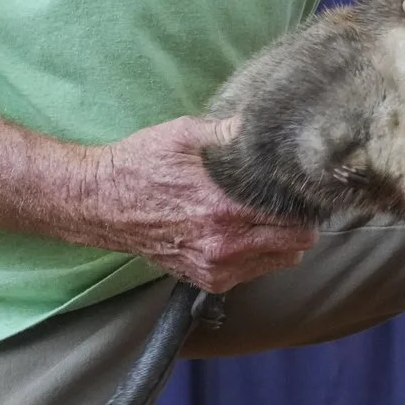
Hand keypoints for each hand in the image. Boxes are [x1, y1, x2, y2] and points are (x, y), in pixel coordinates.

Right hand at [85, 115, 316, 291]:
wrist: (100, 202)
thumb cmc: (139, 166)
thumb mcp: (183, 135)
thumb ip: (227, 130)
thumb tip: (262, 124)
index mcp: (224, 210)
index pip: (293, 220)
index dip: (305, 203)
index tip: (304, 190)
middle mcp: (223, 246)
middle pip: (295, 246)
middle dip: (299, 224)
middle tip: (291, 203)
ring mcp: (214, 268)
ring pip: (278, 262)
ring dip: (280, 241)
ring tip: (264, 217)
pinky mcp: (204, 280)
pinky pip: (252, 273)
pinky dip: (256, 255)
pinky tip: (242, 232)